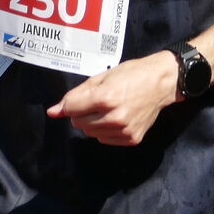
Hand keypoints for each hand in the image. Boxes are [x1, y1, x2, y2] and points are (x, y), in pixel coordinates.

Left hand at [47, 51, 175, 145]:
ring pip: (90, 133)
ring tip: (108, 109)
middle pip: (78, 123)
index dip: (71, 103)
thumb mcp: (101, 78)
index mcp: (105, 98)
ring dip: (93, 122)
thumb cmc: (131, 74)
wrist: (161, 82)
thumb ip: (75, 96)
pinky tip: (117, 117)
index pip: (70, 109)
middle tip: (96, 102)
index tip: (80, 98)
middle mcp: (114, 117)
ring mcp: (124, 130)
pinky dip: (105, 130)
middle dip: (81, 113)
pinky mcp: (131, 139)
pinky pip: (104, 139)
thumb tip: (52, 112)